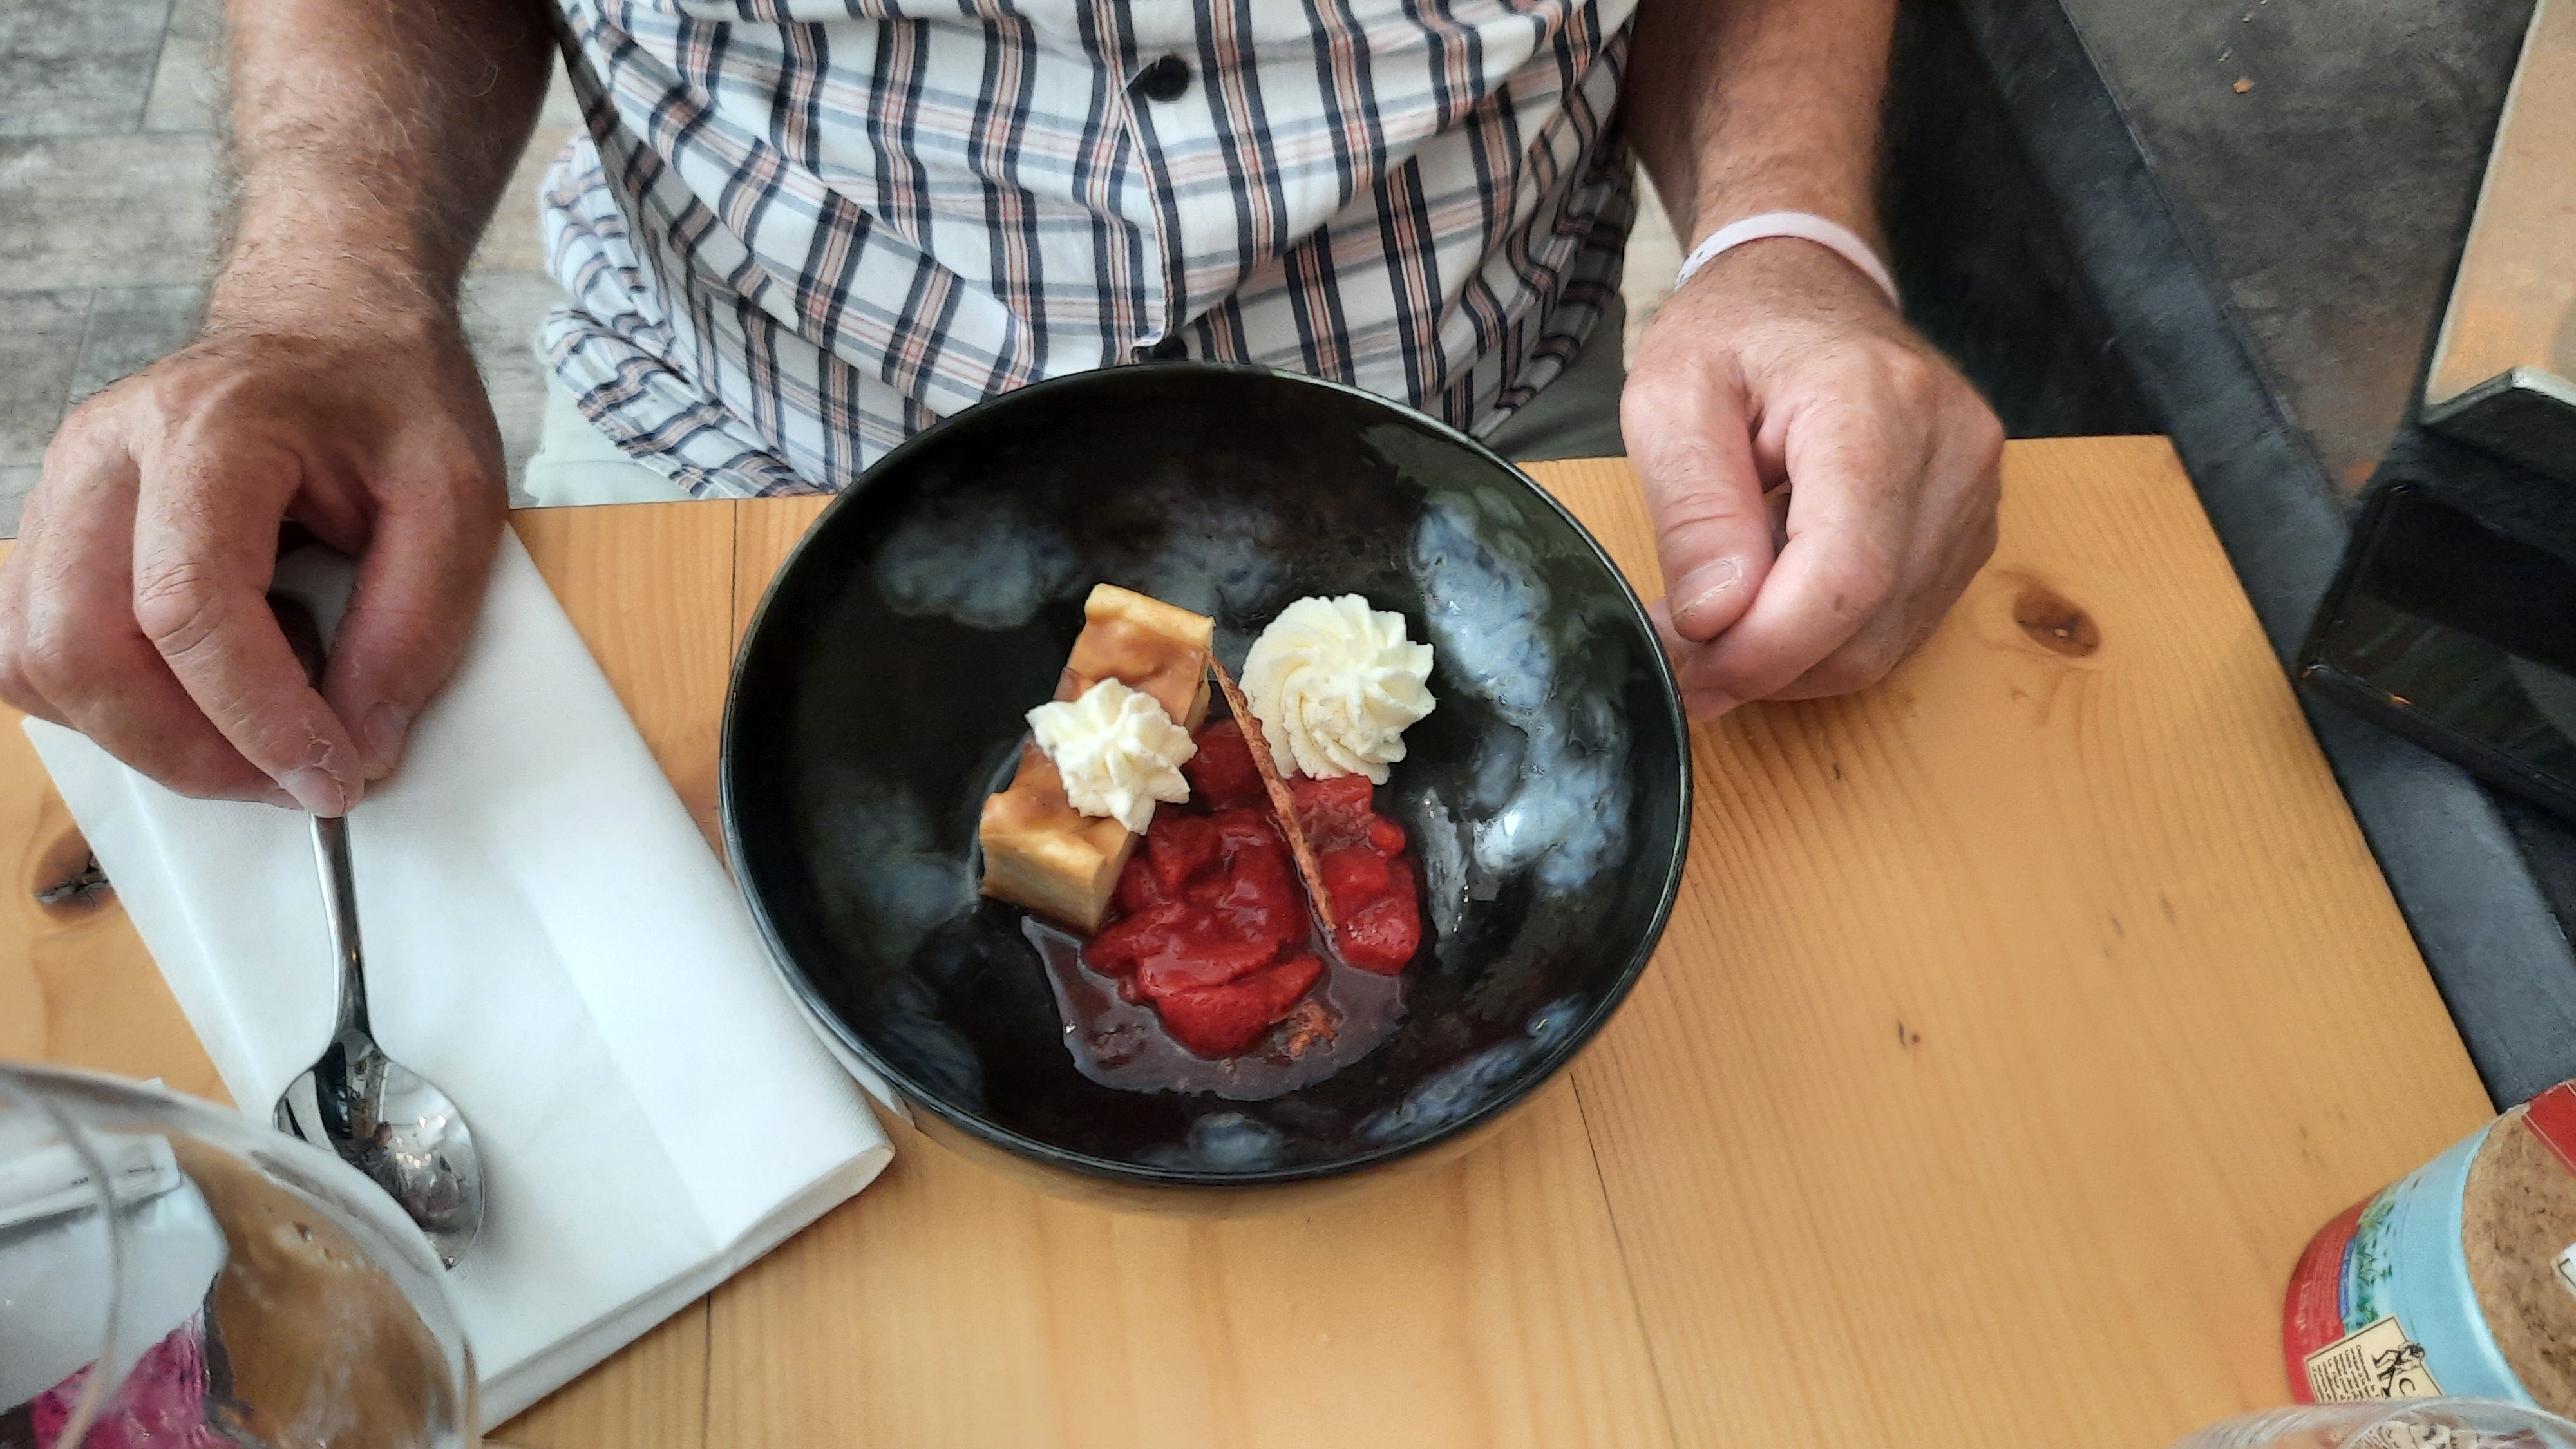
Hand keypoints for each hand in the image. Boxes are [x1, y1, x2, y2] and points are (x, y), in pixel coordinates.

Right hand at [0, 308, 507, 812]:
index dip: (256, 716)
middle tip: (294, 781)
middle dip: (189, 749)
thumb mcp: (457, 497)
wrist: (332, 318)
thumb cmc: (391, 391)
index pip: (189, 605)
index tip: (333, 775)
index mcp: (211, 429)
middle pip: (83, 646)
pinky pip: (40, 649)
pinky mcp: (60, 528)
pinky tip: (203, 694)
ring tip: (256, 739)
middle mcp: (107, 454)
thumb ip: (415, 625)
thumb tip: (360, 744)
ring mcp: (64, 488)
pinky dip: (114, 702)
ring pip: (40, 660)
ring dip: (145, 738)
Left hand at [1620, 238, 2002, 719]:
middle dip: (1767, 662)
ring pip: (1888, 640)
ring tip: (1724, 612)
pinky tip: (1779, 590)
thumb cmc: (1733, 332)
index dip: (1766, 648)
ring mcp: (1975, 490)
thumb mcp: (1669, 397)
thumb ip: (1692, 510)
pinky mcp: (1973, 523)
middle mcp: (1951, 449)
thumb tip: (1716, 619)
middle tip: (1683, 651)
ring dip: (1795, 657)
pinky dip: (1830, 636)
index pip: (1845, 573)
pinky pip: (1903, 623)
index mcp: (1873, 401)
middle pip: (1868, 623)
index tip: (1690, 669)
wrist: (1808, 283)